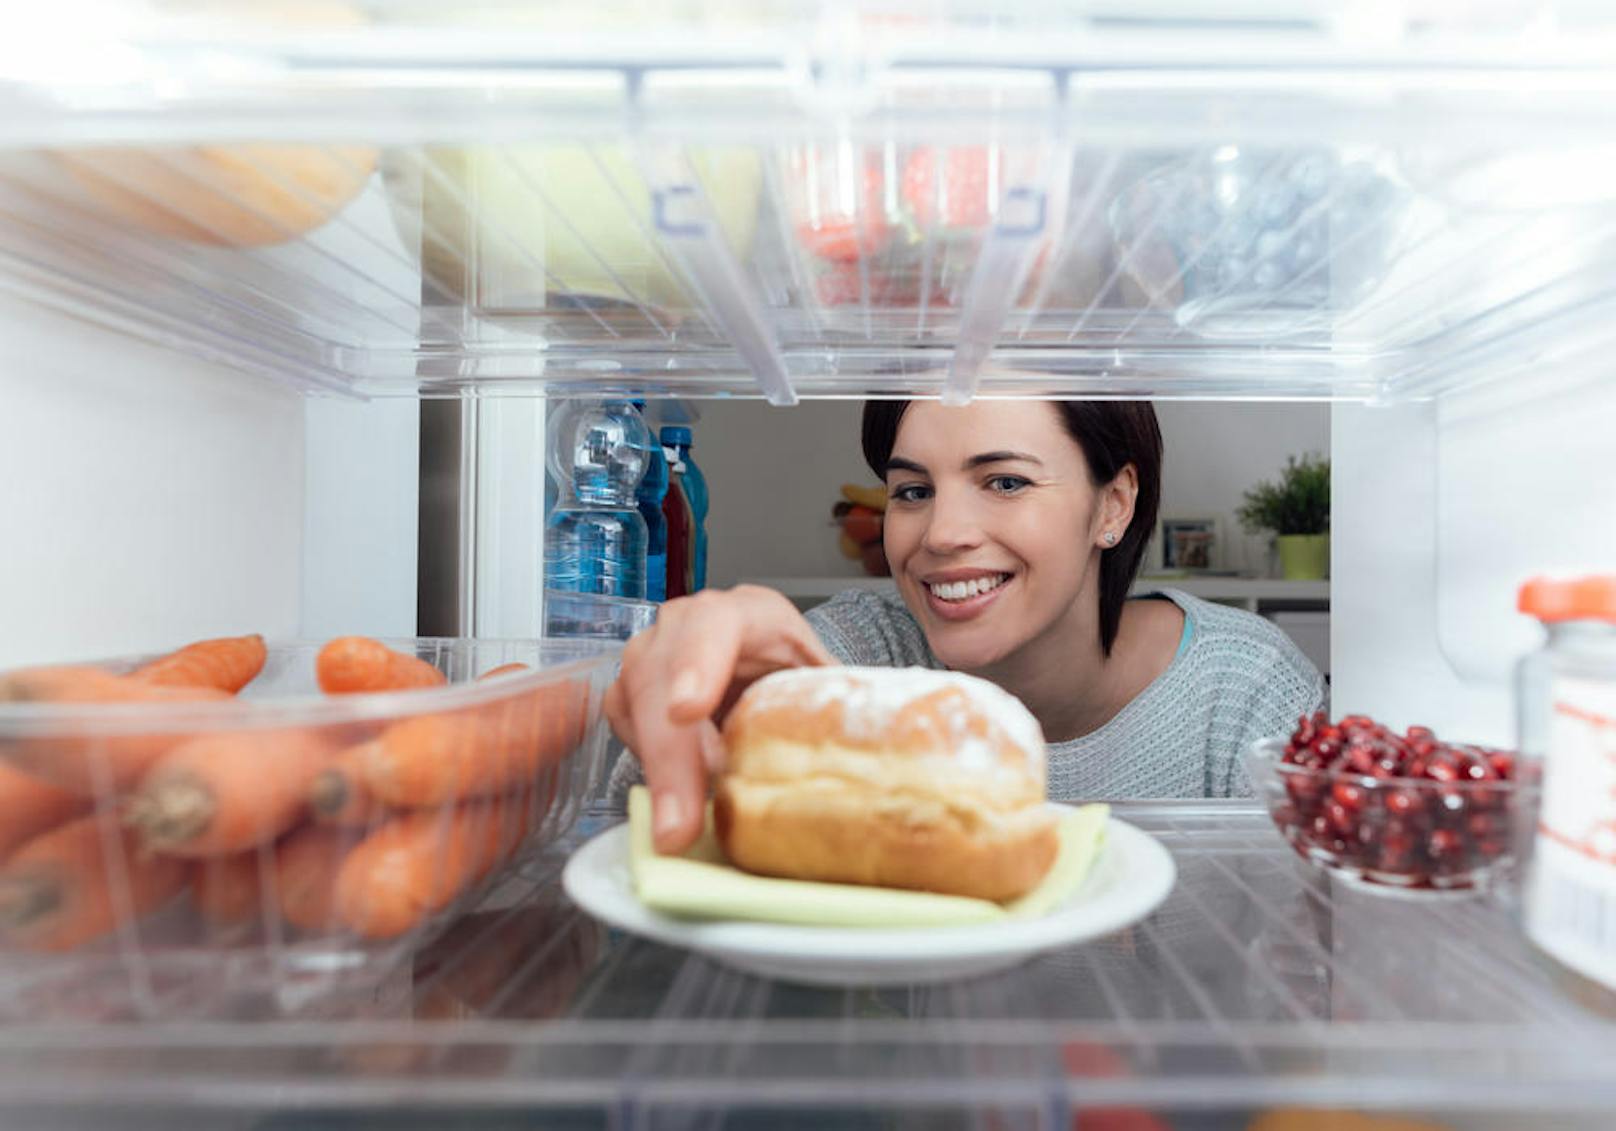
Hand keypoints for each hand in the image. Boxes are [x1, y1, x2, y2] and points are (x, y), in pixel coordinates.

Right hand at [603, 585, 834, 851]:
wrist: (771, 672)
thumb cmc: (800, 676)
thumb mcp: (826, 683)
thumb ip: (836, 709)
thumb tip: (871, 759)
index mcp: (750, 614)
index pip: (715, 623)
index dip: (698, 665)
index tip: (686, 712)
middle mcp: (689, 625)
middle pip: (663, 673)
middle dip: (670, 754)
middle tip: (677, 824)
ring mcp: (654, 655)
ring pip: (634, 701)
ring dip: (655, 769)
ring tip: (676, 830)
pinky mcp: (633, 691)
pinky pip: (625, 726)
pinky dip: (647, 768)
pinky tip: (673, 800)